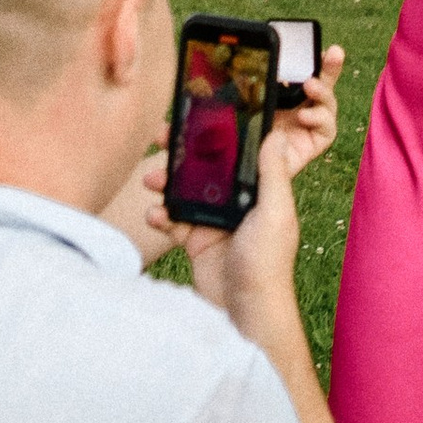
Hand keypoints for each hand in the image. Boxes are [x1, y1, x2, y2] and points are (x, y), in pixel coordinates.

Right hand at [146, 55, 345, 298]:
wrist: (244, 315)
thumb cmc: (268, 265)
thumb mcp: (274, 211)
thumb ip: (272, 173)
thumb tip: (275, 131)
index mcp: (263, 187)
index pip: (245, 148)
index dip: (227, 128)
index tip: (203, 108)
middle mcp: (239, 198)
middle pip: (208, 163)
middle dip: (183, 151)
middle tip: (160, 136)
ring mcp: (216, 218)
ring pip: (184, 187)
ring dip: (164, 182)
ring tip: (147, 179)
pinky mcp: (196, 239)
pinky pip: (173, 218)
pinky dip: (161, 215)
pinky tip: (154, 215)